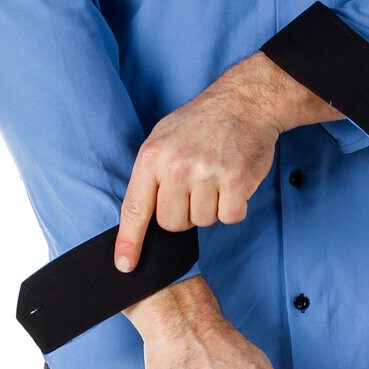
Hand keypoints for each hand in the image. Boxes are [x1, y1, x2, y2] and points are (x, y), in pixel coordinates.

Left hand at [113, 53, 284, 272]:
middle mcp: (177, 168)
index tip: (125, 265)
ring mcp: (208, 175)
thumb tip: (139, 215)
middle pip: (172, 224)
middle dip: (183, 214)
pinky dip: (233, 206)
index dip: (129, 241)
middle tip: (195, 187)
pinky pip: (229, 217)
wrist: (244, 102)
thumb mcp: (162, 137)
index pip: (134, 209)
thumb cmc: (201, 121)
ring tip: (215, 177)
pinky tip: (233, 183)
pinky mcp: (237, 181)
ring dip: (211, 207)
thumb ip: (150, 173)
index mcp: (153, 157)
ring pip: (202, 222)